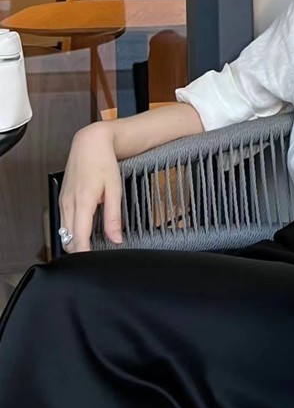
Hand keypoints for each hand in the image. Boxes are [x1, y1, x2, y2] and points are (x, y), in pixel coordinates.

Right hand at [59, 123, 122, 252]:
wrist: (90, 144)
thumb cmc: (103, 162)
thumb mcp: (114, 189)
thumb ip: (114, 217)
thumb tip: (116, 239)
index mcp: (82, 203)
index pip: (79, 239)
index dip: (85, 255)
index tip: (95, 263)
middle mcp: (68, 204)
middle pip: (68, 240)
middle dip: (80, 252)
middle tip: (98, 256)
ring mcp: (63, 202)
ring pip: (64, 232)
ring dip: (75, 242)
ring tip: (92, 246)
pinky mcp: (62, 199)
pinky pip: (63, 222)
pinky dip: (72, 231)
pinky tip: (85, 231)